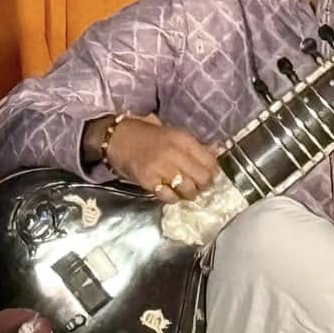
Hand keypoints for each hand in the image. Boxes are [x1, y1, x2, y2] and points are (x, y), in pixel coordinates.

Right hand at [102, 115, 220, 202]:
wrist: (116, 138)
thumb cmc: (145, 135)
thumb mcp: (173, 134)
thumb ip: (195, 145)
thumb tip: (217, 152)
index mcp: (183, 139)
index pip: (210, 161)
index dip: (213, 172)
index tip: (209, 175)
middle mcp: (175, 153)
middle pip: (203, 178)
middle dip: (203, 185)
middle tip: (198, 186)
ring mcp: (161, 168)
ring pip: (189, 190)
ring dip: (189, 194)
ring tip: (184, 191)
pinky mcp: (149, 181)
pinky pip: (169, 197)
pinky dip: (173, 198)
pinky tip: (170, 193)